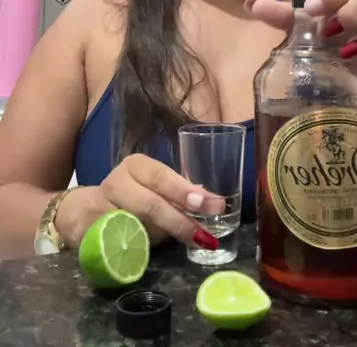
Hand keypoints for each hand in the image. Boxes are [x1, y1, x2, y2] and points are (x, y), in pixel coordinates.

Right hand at [55, 154, 222, 249]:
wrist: (80, 211)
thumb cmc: (128, 198)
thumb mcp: (151, 187)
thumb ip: (177, 193)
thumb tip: (209, 199)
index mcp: (136, 165)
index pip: (162, 176)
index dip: (186, 192)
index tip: (212, 204)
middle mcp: (116, 181)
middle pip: (150, 204)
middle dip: (180, 220)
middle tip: (205, 235)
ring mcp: (99, 207)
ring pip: (137, 226)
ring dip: (162, 237)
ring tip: (186, 242)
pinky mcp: (87, 232)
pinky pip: (119, 244)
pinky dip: (138, 249)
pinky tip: (149, 253)